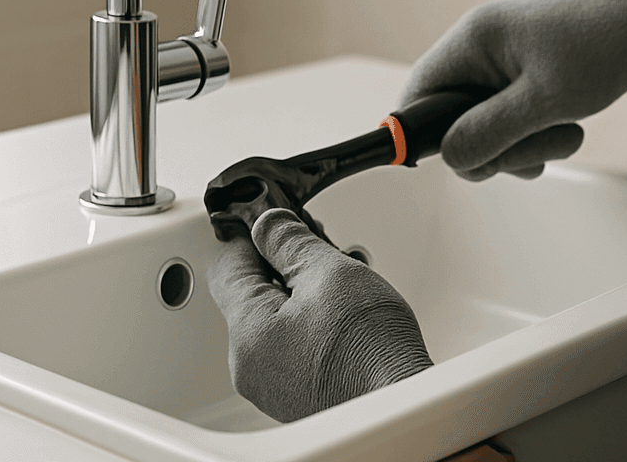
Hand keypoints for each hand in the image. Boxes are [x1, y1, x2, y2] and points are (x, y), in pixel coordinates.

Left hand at [206, 208, 431, 421]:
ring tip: (339, 286)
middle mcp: (248, 363)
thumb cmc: (370, 349)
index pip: (227, 266)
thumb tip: (267, 225)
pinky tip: (340, 316)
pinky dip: (307, 323)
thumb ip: (290, 242)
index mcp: (247, 331)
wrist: (398, 402)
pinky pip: (287, 345)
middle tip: (319, 250)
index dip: (252, 236)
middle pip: (251, 294)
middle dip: (282, 266)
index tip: (279, 224)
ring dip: (298, 294)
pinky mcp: (292, 393)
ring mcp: (269, 383)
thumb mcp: (331, 274)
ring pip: (271, 319)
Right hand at [402, 0, 626, 180]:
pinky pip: (511, 125)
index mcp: (474, 39)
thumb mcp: (547, 99)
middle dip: (494, 148)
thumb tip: (450, 158)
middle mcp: (480, 49)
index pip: (417, 94)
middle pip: (452, 122)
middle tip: (534, 152)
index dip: (422, 136)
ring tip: (565, 133)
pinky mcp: (523, 80)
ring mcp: (502, 66)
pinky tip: (569, 128)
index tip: (454, 162)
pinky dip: (537, 138)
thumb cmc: (606, 49)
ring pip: (486, 130)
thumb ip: (492, 131)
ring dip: (523, 147)